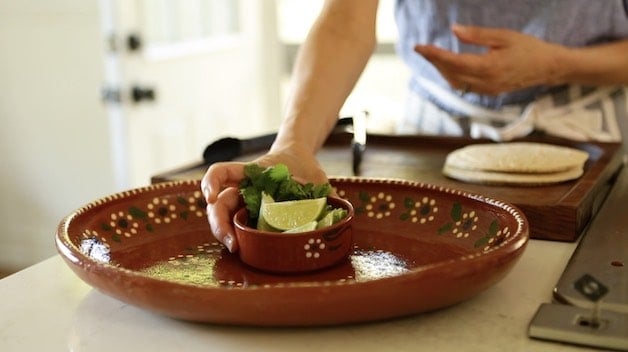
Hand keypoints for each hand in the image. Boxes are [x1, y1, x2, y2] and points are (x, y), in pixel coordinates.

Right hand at [200, 148, 327, 252]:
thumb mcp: (315, 177)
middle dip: (219, 224)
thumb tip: (340, 212)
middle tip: (232, 243)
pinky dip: (237, 238)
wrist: (301, 161)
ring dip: (225, 235)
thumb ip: (326, 193)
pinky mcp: (250, 216)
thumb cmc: (305, 167)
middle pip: (218, 204)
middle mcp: (243, 188)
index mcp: (253, 172)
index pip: (223, 172)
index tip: (210, 198)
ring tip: (237, 250)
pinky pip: (238, 227)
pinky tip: (242, 249)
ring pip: (224, 218)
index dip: (211, 183)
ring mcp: (244, 203)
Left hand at [414, 24, 566, 94]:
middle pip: (450, 73)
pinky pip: (463, 86)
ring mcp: (486, 90)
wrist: (547, 68)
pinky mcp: (488, 92)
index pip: (453, 62)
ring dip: (441, 70)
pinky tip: (446, 66)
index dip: (434, 55)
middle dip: (434, 61)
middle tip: (421, 48)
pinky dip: (451, 76)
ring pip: (455, 82)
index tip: (419, 46)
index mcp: (489, 67)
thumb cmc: (527, 48)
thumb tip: (454, 30)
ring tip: (431, 55)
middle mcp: (486, 82)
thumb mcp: (503, 36)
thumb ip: (477, 35)